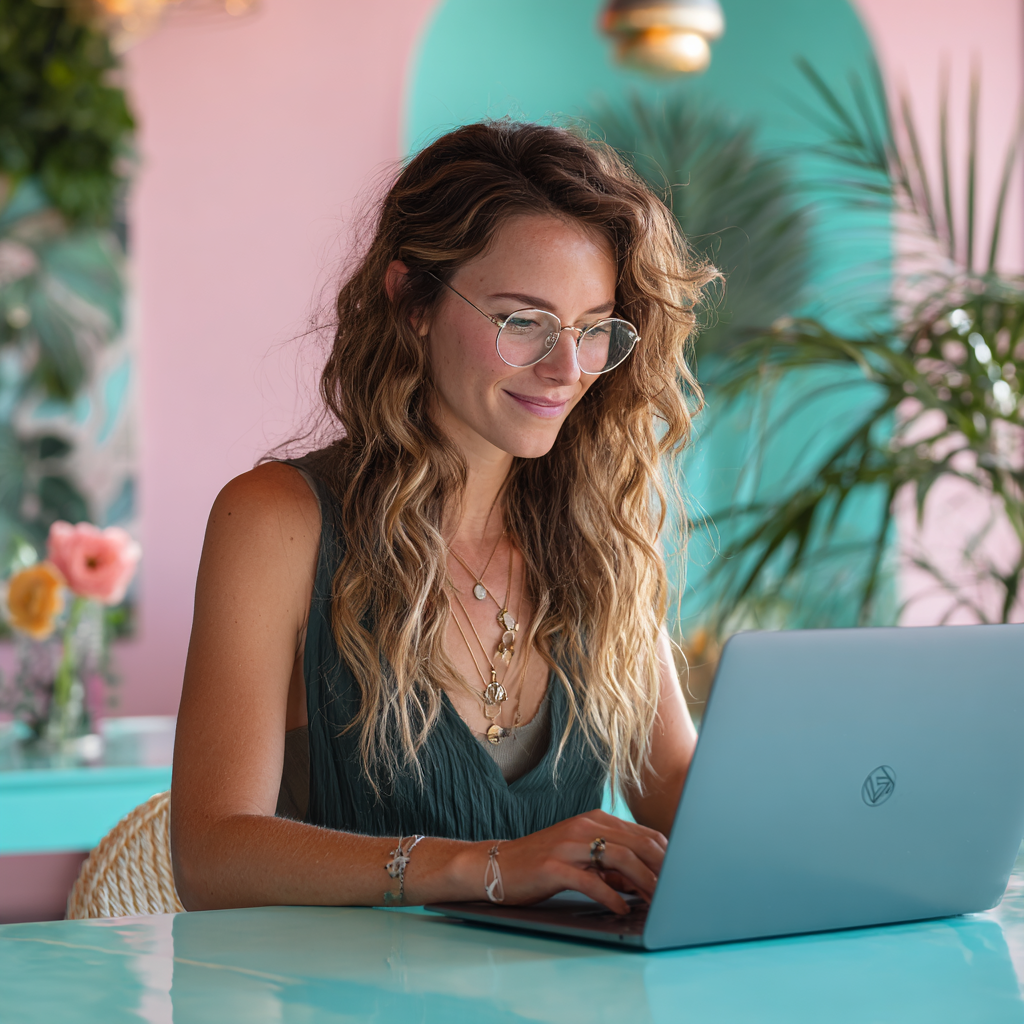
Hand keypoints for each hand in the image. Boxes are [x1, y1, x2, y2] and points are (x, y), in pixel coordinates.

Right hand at [457, 810, 667, 914]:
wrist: (498, 864)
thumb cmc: (543, 863)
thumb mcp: (582, 858)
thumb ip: (612, 865)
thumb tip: (645, 881)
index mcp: (594, 820)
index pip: (643, 834)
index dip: (666, 856)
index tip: (682, 877)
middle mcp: (584, 826)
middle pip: (637, 844)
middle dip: (662, 869)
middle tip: (678, 893)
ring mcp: (568, 844)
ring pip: (619, 858)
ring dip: (644, 882)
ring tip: (656, 902)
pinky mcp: (554, 866)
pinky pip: (591, 881)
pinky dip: (611, 896)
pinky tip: (621, 910)